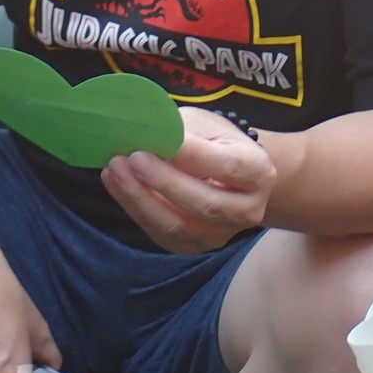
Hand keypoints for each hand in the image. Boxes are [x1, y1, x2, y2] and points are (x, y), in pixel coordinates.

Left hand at [101, 107, 275, 253]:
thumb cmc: (217, 143)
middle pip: (203, 202)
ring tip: (114, 169)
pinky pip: (161, 234)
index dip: (190, 155)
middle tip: (130, 157)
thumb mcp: (206, 125)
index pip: (226, 166)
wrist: (231, 177)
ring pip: (178, 225)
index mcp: (258, 172)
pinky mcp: (195, 246)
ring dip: (140, 198)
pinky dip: (135, 209)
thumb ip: (181, 132)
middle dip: (162, 181)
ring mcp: (221, 234)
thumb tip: (144, 135)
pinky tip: (116, 185)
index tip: (157, 139)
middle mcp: (247, 210)